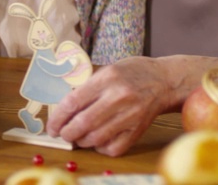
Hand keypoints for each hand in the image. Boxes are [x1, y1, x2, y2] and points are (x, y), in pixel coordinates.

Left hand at [46, 56, 171, 156]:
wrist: (165, 81)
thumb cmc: (132, 73)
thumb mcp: (107, 70)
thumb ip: (87, 88)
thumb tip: (64, 110)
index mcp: (107, 79)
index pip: (73, 102)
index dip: (58, 117)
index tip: (52, 125)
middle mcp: (118, 97)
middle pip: (82, 123)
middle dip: (66, 133)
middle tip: (62, 134)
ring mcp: (130, 115)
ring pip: (95, 138)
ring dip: (81, 141)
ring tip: (77, 136)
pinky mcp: (138, 130)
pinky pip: (113, 147)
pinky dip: (100, 147)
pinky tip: (97, 140)